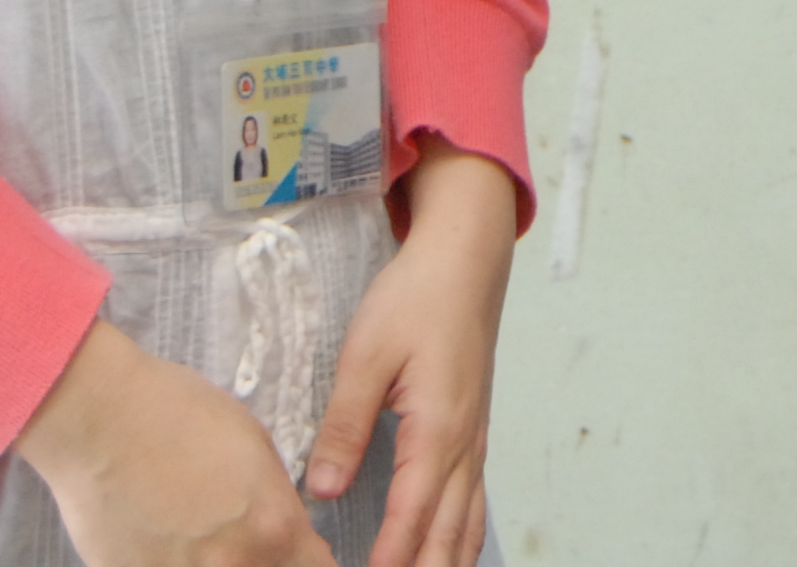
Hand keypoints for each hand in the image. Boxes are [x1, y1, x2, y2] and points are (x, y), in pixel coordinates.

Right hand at [19, 319, 327, 566]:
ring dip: (217, 566)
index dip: (308, 560)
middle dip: (265, 564)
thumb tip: (291, 537)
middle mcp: (233, 565)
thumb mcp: (255, 445)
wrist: (98, 417)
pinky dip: (170, 566)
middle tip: (241, 540)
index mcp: (274, 527)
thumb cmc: (174, 414)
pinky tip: (160, 545)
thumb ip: (278, 501)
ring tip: (196, 541)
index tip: (298, 553)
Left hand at [303, 137, 516, 566]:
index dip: (389, 559)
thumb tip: (321, 490)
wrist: (465, 259)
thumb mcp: (366, 354)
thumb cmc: (417, 298)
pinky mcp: (473, 432)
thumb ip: (344, 426)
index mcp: (437, 430)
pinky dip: (461, 538)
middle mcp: (465, 444)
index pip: (412, 517)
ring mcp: (475, 440)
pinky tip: (448, 552)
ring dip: (446, 561)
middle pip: (447, 534)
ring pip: (467, 524)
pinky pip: (474, 502)